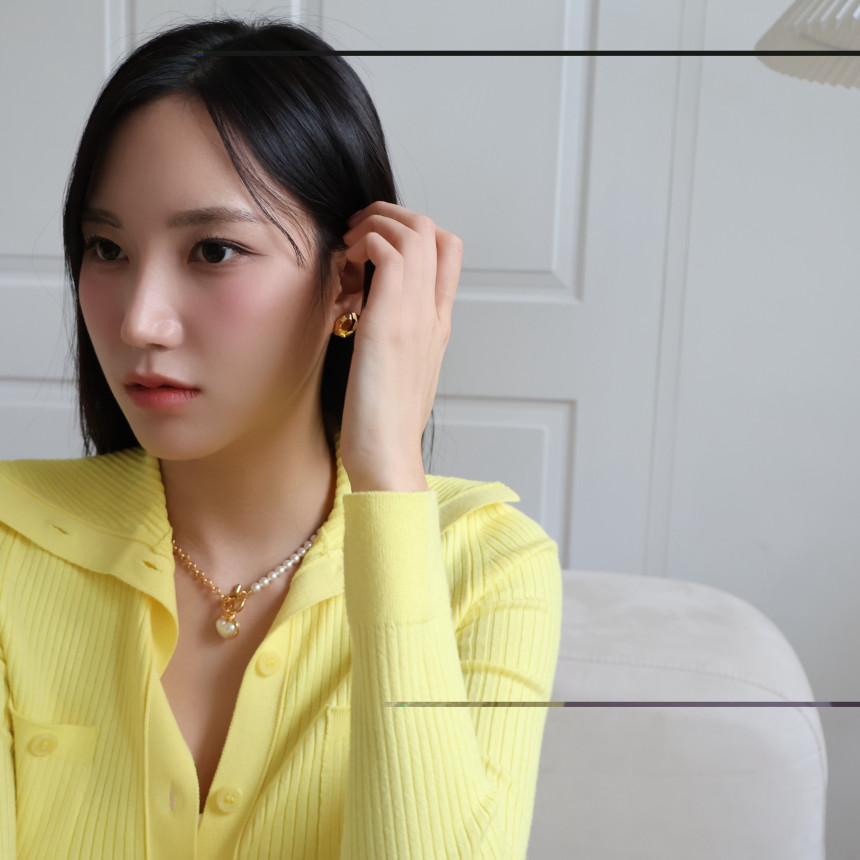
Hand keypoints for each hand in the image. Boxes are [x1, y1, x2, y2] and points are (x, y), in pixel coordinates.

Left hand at [338, 202, 461, 491]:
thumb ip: (396, 337)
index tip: (376, 242)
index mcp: (438, 324)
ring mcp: (415, 316)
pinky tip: (345, 268)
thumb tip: (369, 312)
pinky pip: (387, 253)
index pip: (448, 251)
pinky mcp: (388, 324)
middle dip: (391, 216)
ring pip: (413, 232)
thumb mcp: (399, 372)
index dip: (414, 231)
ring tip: (349, 247)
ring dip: (375, 224)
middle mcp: (433, 313)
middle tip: (357, 233)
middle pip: (432, 230)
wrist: (389, 458)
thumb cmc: (385, 423)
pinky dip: (365, 244)